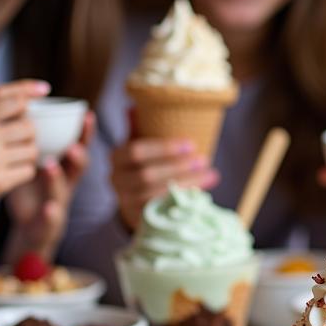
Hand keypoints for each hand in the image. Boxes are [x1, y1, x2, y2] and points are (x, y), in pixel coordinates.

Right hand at [0, 80, 48, 224]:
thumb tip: (27, 97)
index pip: (10, 97)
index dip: (29, 89)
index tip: (45, 89)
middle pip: (29, 126)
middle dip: (29, 134)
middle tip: (17, 143)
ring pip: (33, 149)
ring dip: (28, 155)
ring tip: (11, 159)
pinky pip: (29, 170)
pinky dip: (24, 172)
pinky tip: (9, 173)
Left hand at [5, 111, 94, 260]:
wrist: (27, 228)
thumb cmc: (28, 190)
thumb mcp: (30, 163)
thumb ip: (31, 142)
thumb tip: (21, 105)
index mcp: (62, 166)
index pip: (77, 145)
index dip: (85, 132)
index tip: (87, 115)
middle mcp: (65, 183)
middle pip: (79, 168)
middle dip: (79, 155)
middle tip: (72, 143)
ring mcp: (59, 204)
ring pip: (63, 191)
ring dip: (58, 178)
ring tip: (50, 166)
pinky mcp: (49, 225)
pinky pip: (52, 219)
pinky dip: (52, 213)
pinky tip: (49, 207)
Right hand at [111, 115, 218, 230]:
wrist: (135, 199)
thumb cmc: (143, 164)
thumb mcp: (140, 143)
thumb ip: (138, 127)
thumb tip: (134, 107)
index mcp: (116, 157)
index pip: (136, 151)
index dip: (164, 148)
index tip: (190, 143)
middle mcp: (115, 180)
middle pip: (146, 175)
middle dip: (178, 167)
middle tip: (203, 159)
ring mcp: (125, 201)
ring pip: (154, 194)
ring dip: (185, 183)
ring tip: (209, 173)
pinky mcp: (137, 218)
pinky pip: (160, 210)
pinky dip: (182, 200)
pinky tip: (201, 192)